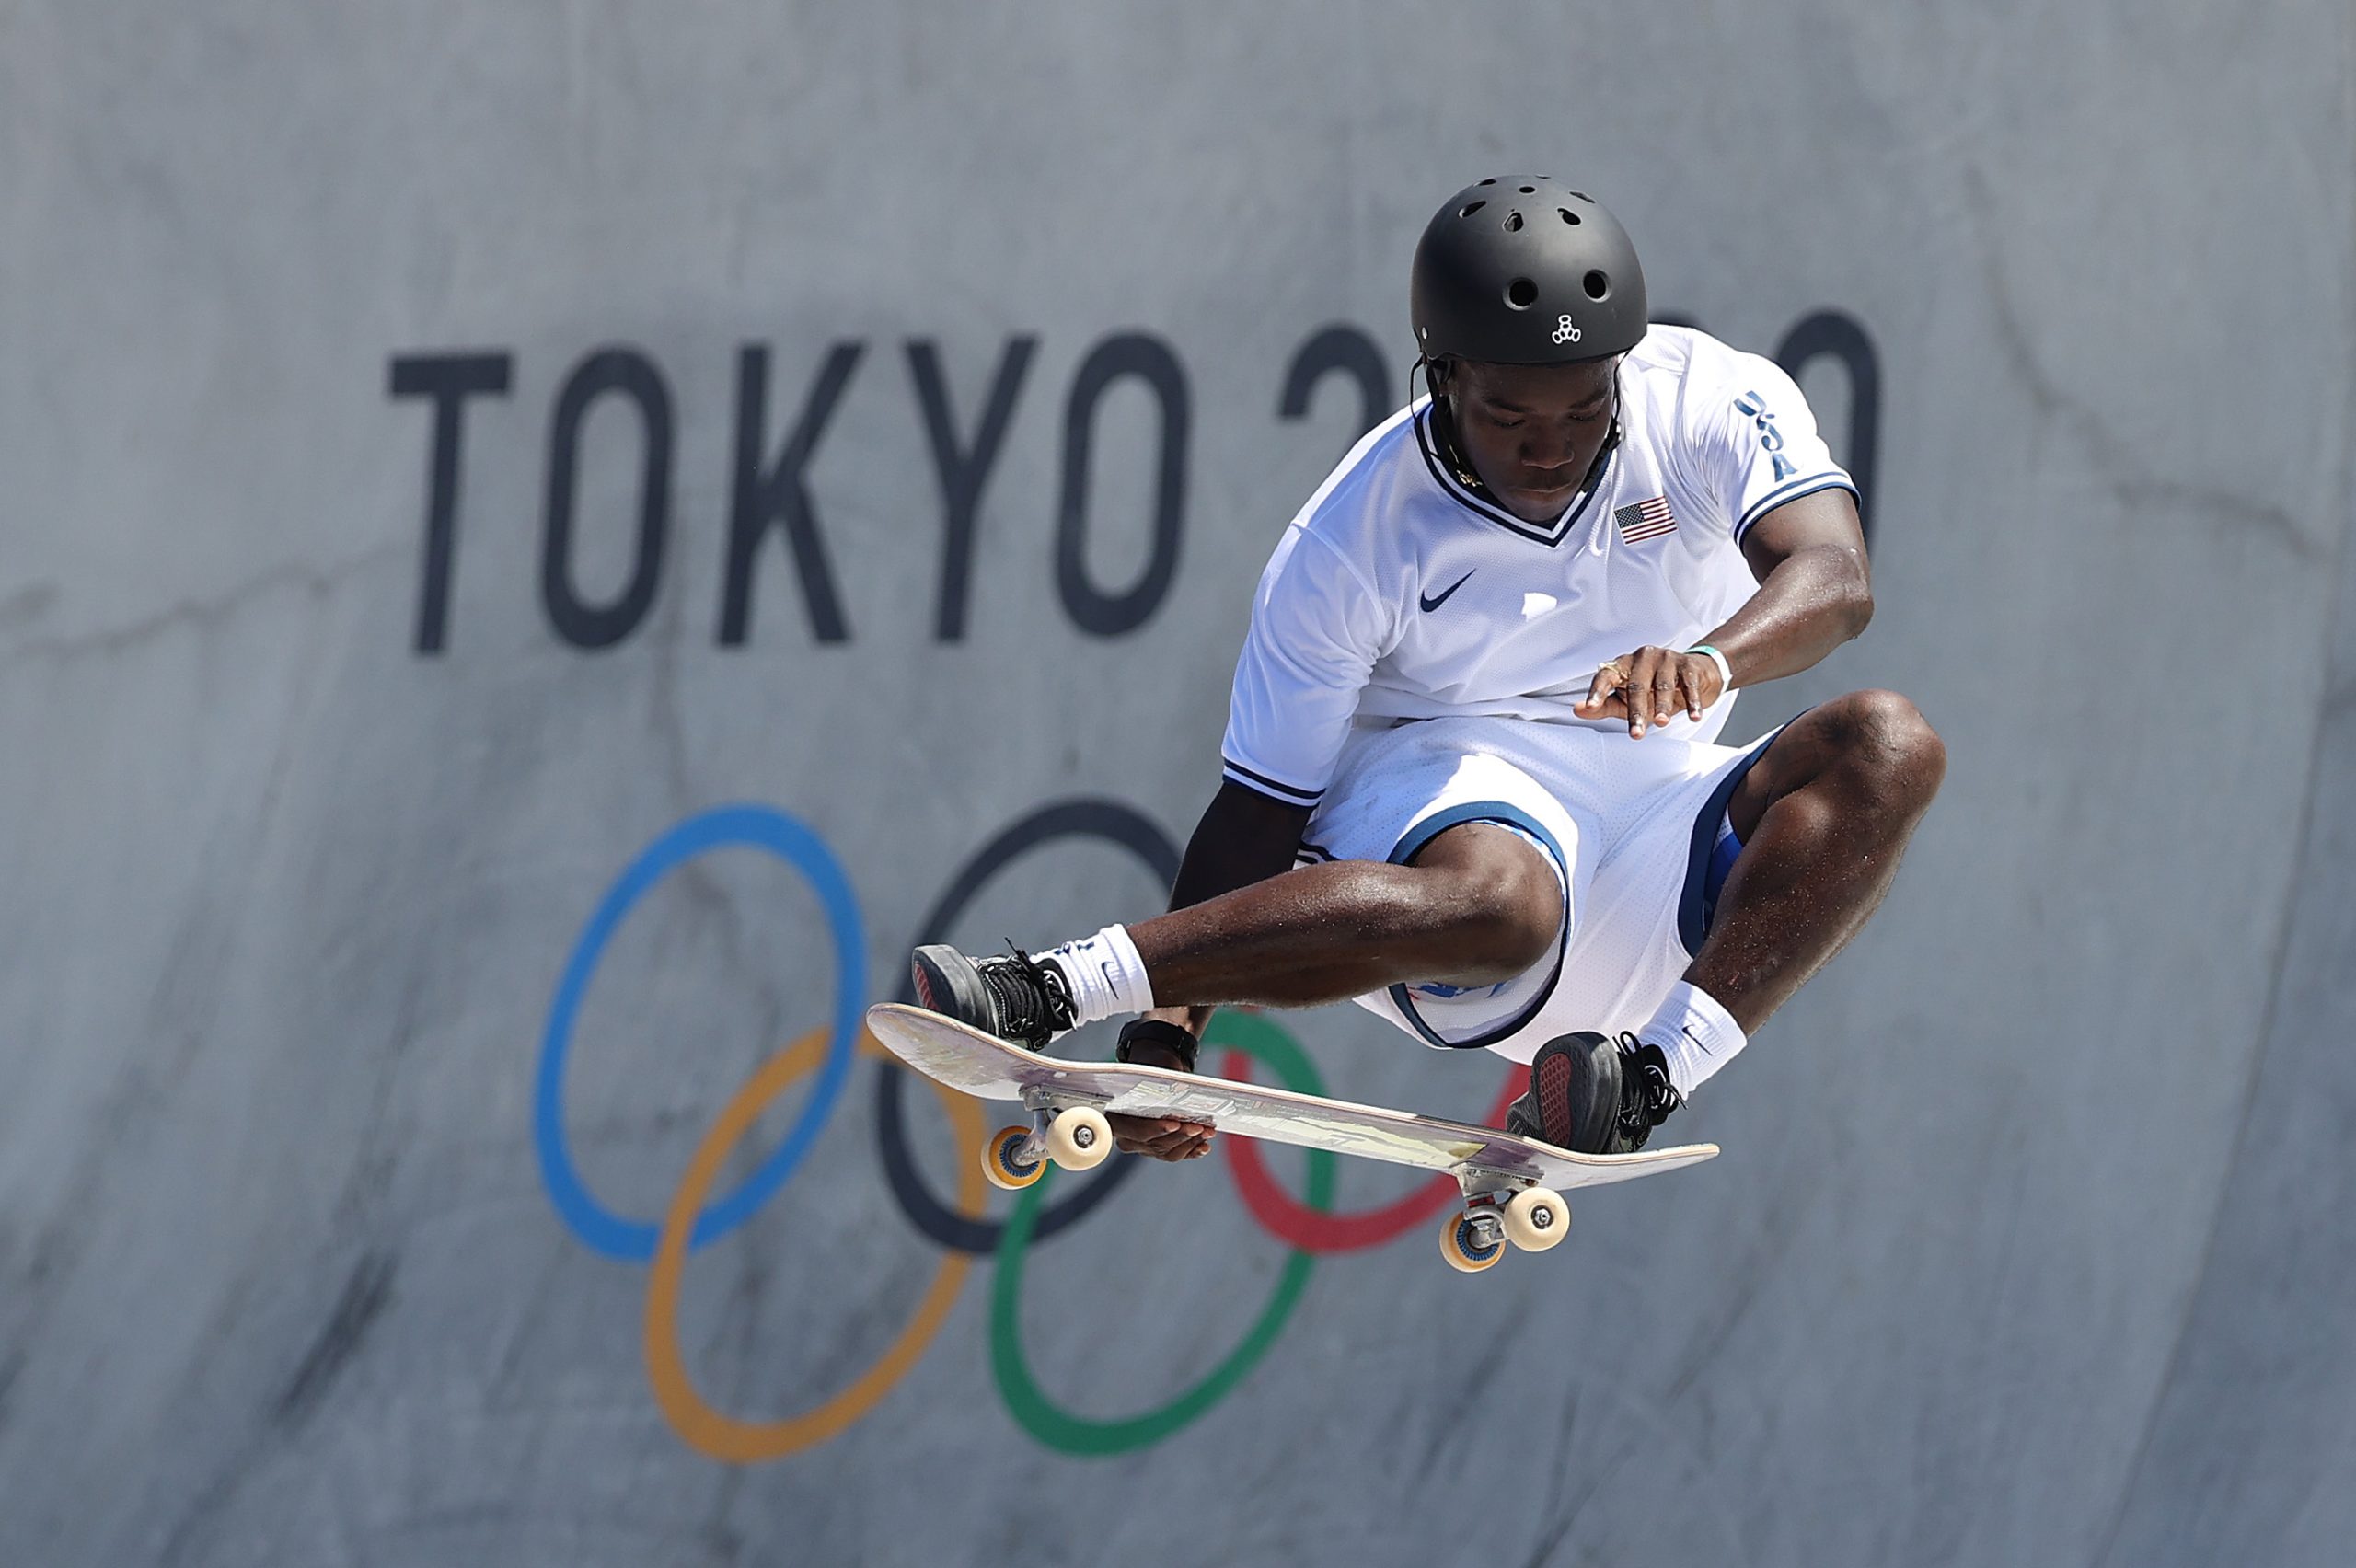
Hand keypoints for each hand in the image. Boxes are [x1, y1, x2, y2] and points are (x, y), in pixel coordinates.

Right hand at [1110, 1024, 1215, 1160]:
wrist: (1152, 1076)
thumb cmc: (1150, 1070)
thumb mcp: (1153, 1068)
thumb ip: (1159, 1080)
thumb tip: (1178, 1089)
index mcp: (1115, 1115)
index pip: (1133, 1128)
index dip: (1154, 1129)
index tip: (1174, 1124)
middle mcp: (1125, 1135)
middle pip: (1152, 1144)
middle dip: (1179, 1135)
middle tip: (1199, 1127)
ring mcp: (1141, 1146)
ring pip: (1165, 1152)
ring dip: (1189, 1143)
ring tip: (1207, 1132)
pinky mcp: (1157, 1150)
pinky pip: (1174, 1155)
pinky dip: (1191, 1151)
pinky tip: (1203, 1146)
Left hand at [1574, 645, 1725, 737]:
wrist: (1694, 675)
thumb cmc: (1653, 689)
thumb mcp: (1625, 699)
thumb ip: (1603, 705)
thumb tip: (1577, 710)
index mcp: (1623, 665)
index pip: (1605, 676)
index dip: (1597, 691)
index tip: (1590, 706)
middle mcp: (1643, 658)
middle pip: (1637, 686)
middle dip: (1637, 712)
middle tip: (1636, 733)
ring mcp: (1667, 659)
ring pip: (1663, 685)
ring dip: (1663, 706)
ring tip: (1662, 722)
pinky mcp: (1688, 665)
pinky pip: (1689, 685)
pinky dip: (1692, 701)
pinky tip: (1694, 715)